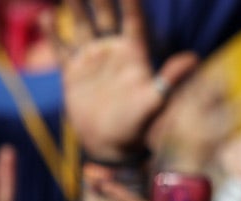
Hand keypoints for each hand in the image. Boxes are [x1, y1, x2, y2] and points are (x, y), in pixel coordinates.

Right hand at [55, 0, 198, 160]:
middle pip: (105, 14)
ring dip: (74, 6)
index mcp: (134, 55)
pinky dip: (52, 33)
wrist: (111, 146)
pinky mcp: (74, 73)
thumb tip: (194, 58)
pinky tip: (46, 16)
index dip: (131, 2)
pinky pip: (61, 48)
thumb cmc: (137, 127)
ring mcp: (92, 60)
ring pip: (81, 24)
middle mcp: (113, 52)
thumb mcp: (154, 101)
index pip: (133, 20)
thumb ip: (170, 79)